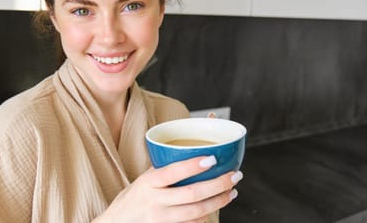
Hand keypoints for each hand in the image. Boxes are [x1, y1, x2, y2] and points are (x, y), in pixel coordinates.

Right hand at [94, 155, 242, 222]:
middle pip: (192, 194)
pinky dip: (206, 217)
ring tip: (232, 192)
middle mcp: (155, 201)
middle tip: (234, 176)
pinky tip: (215, 208)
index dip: (193, 166)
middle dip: (217, 185)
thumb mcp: (143, 180)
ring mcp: (161, 219)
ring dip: (218, 202)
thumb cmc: (132, 199)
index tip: (212, 159)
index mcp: (149, 182)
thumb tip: (189, 150)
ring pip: (196, 212)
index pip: (173, 171)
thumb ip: (163, 170)